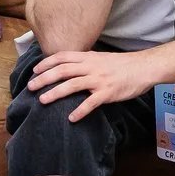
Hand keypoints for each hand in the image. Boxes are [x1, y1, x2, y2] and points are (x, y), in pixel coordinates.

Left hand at [28, 48, 160, 121]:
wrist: (144, 67)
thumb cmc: (123, 64)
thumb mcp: (101, 58)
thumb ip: (85, 62)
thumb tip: (69, 67)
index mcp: (88, 57)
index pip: (62, 57)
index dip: (46, 63)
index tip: (34, 71)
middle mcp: (91, 67)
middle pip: (62, 71)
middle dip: (44, 79)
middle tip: (30, 87)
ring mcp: (99, 80)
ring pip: (72, 85)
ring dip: (55, 93)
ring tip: (43, 101)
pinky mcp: (108, 93)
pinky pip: (91, 102)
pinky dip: (80, 110)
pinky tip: (71, 118)